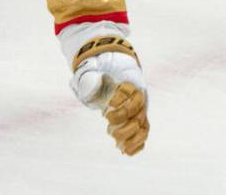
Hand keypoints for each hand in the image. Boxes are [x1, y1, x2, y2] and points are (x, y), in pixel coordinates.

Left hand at [71, 38, 148, 155]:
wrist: (113, 81)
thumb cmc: (100, 79)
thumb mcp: (92, 74)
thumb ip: (87, 79)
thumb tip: (82, 87)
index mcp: (127, 83)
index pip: (127, 91)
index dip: (120, 98)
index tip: (108, 105)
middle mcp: (138, 98)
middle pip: (136, 109)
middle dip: (123, 118)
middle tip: (107, 123)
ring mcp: (140, 112)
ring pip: (142, 125)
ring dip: (131, 136)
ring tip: (117, 143)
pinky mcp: (140, 123)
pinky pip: (143, 135)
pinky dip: (137, 144)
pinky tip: (126, 151)